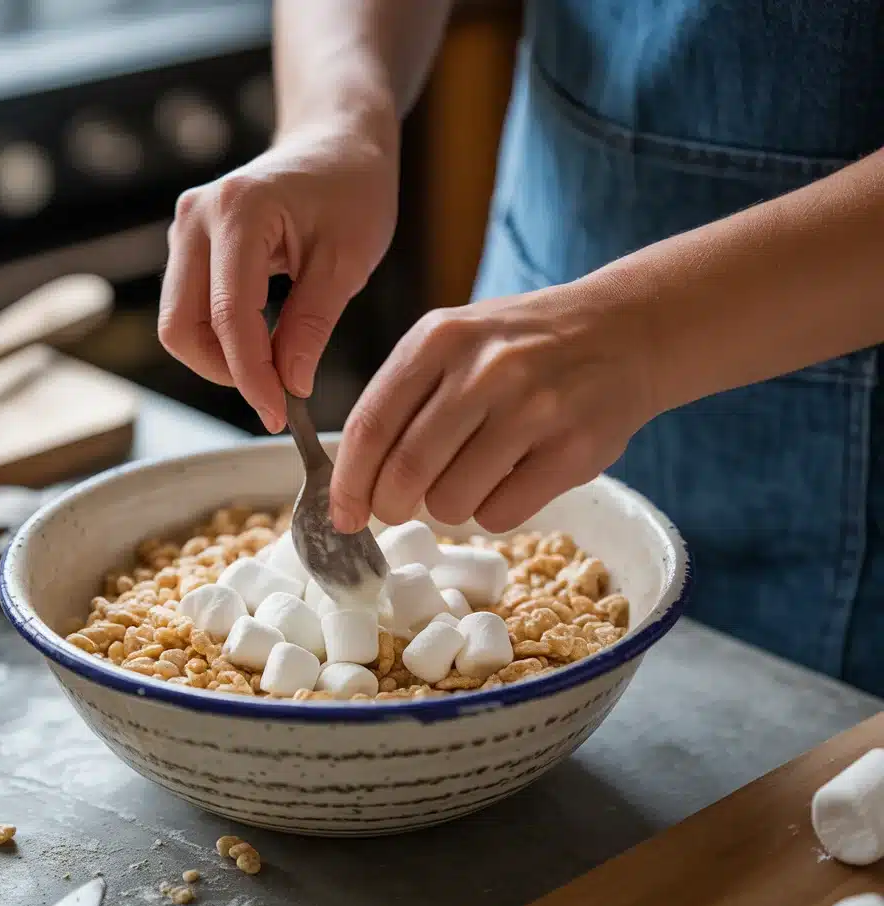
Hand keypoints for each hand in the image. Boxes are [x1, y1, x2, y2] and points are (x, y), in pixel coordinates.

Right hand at [158, 121, 398, 432]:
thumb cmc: (352, 189)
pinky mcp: (190, 245)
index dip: (253, 377)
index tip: (281, 414)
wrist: (336, 141)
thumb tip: (290, 385)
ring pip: (180, 323)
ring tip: (278, 372)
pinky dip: (222, 340)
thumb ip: (313, 325)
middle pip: (181, 326)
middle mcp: (196, 217)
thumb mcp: (346, 262)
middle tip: (277, 397)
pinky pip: (192, 309)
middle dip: (226, 373)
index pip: (230, 317)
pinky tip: (266, 347)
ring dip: (222, 359)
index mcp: (237, 211)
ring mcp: (185, 230)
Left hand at [330, 283, 659, 533]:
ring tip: (471, 475)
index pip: (370, 426)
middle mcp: (485, 370)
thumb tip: (354, 483)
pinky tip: (510, 480)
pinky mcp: (574, 450)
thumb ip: (404, 398)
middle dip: (391, 505)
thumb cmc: (521, 346)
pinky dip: (493, 512)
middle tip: (398, 507)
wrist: (624, 331)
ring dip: (449, 506)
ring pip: (451, 502)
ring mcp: (534, 409)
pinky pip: (501, 514)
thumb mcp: (455, 341)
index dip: (348, 483)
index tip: (342, 514)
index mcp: (440, 338)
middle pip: (405, 472)